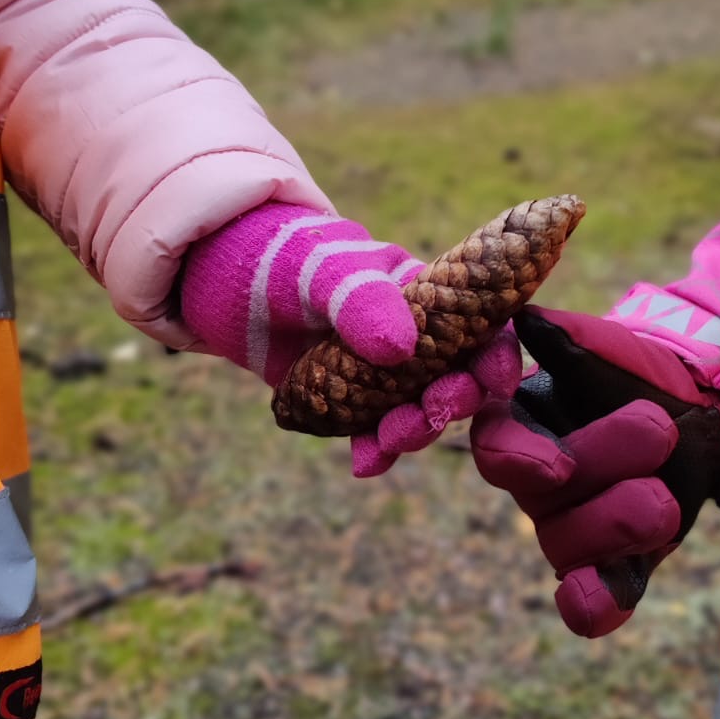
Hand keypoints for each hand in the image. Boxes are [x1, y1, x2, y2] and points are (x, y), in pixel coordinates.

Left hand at [180, 202, 518, 470]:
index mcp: (426, 293)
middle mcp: (413, 335)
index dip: (495, 355)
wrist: (223, 277)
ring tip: (386, 444)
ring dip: (411, 432)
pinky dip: (371, 450)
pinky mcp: (345, 398)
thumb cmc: (285, 255)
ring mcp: (379, 371)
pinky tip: (363, 464)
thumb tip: (401, 349)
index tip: (495, 383)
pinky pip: (369, 430)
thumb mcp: (322, 267)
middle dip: (449, 403)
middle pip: (454, 377)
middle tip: (426, 417)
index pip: (481, 325)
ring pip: (414, 410)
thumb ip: (362, 299)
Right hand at [471, 308, 719, 636]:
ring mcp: (573, 530)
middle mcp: (537, 486)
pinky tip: (600, 599)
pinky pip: (593, 599)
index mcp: (522, 428)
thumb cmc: (637, 372)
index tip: (558, 464)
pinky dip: (595, 604)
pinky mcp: (615, 564)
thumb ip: (567, 339)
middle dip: (603, 469)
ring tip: (665, 496)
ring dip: (620, 525)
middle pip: (543, 502)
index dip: (522, 462)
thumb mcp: (606, 348)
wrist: (701, 407)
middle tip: (659, 431)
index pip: (496, 451)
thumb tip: (525, 321)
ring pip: (569, 550)